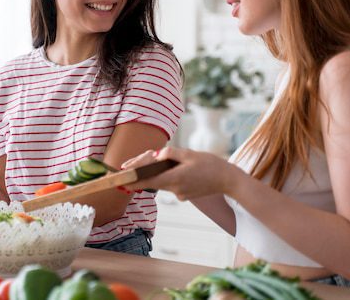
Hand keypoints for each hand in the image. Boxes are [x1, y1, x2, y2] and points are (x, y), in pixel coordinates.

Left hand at [122, 147, 241, 200]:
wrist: (228, 180)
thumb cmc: (210, 164)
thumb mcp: (189, 153)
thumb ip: (170, 153)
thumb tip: (156, 156)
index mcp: (175, 178)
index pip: (148, 181)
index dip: (133, 180)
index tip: (121, 179)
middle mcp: (175, 189)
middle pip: (152, 181)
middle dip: (141, 174)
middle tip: (129, 166)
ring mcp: (180, 194)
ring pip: (161, 182)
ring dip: (156, 174)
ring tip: (156, 160)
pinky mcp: (184, 196)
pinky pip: (171, 185)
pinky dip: (168, 177)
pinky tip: (176, 169)